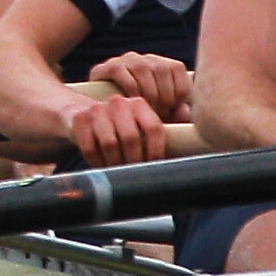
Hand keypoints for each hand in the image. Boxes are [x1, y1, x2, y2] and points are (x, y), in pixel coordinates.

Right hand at [59, 88, 173, 166]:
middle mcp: (119, 102)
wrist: (77, 112)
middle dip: (133, 160)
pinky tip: (101, 165)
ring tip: (118, 170)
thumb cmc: (116, 126)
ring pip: (110, 144)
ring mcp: (97, 109)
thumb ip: (165, 130)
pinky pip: (90, 147)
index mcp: (139, 104)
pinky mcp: (79, 119)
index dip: (156, 151)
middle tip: (133, 172)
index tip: (154, 166)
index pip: (154, 129)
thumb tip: (197, 141)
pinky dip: (96, 161)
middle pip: (131, 138)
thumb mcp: (138, 124)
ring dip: (115, 163)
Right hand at [94, 52, 191, 114]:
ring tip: (148, 109)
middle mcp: (145, 59)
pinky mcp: (109, 67)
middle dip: (164, 94)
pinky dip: (130, 89)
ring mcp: (126, 61)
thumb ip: (176, 113)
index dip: (179, 90)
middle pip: (161, 68)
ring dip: (148, 91)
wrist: (105, 115)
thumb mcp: (161, 116)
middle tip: (161, 113)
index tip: (174, 108)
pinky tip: (131, 102)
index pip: (176, 68)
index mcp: (162, 65)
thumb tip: (185, 111)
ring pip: (142, 68)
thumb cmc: (140, 116)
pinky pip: (122, 72)